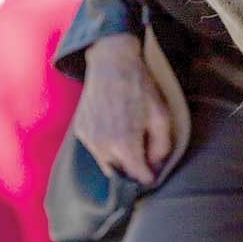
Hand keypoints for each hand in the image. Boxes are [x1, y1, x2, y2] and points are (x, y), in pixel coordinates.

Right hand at [75, 33, 172, 185]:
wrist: (111, 63)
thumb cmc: (140, 88)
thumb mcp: (161, 116)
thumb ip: (161, 147)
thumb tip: (155, 167)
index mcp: (124, 145)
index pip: (138, 178)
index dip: (150, 176)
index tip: (154, 171)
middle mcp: (102, 147)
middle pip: (120, 174)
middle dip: (133, 170)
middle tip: (144, 156)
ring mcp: (88, 139)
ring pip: (106, 164)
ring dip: (118, 160)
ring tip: (129, 139)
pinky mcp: (81, 131)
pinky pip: (96, 149)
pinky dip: (106, 147)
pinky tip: (115, 128)